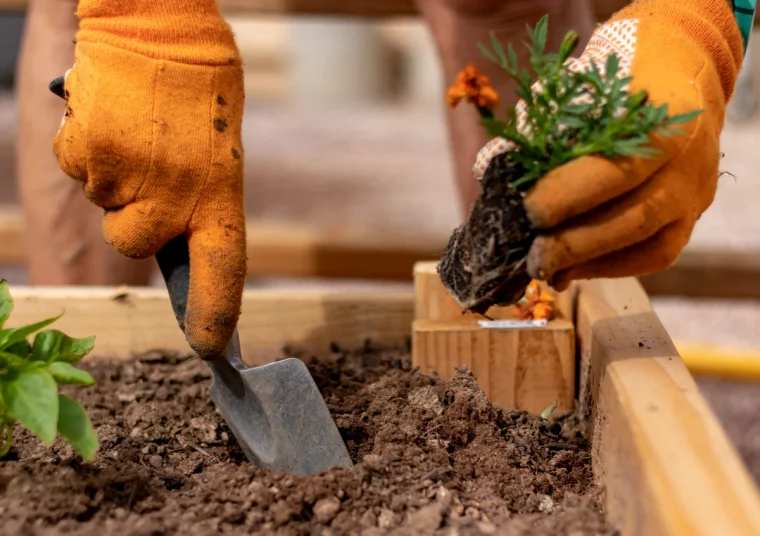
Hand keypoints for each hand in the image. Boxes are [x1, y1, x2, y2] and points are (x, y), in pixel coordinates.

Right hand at [51, 0, 246, 358]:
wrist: (157, 22)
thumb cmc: (197, 86)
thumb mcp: (218, 150)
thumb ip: (198, 198)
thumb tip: (171, 238)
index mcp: (220, 192)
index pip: (223, 271)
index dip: (214, 313)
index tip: (209, 347)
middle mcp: (175, 194)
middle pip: (134, 243)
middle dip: (133, 217)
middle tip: (149, 171)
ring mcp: (128, 175)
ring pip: (104, 203)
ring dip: (113, 178)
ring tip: (135, 131)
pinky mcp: (88, 151)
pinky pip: (77, 169)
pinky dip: (88, 150)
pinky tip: (110, 117)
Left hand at [473, 0, 743, 290]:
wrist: (679, 72)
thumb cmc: (614, 81)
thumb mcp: (582, 89)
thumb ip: (547, 133)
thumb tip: (501, 180)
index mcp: (665, 122)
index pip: (618, 170)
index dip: (570, 197)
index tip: (528, 213)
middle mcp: (689, 164)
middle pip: (637, 218)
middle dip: (577, 244)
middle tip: (532, 258)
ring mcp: (695, 195)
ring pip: (652, 247)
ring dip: (593, 264)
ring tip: (547, 271)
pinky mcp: (690, 218)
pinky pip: (656, 255)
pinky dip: (610, 267)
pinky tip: (572, 270)